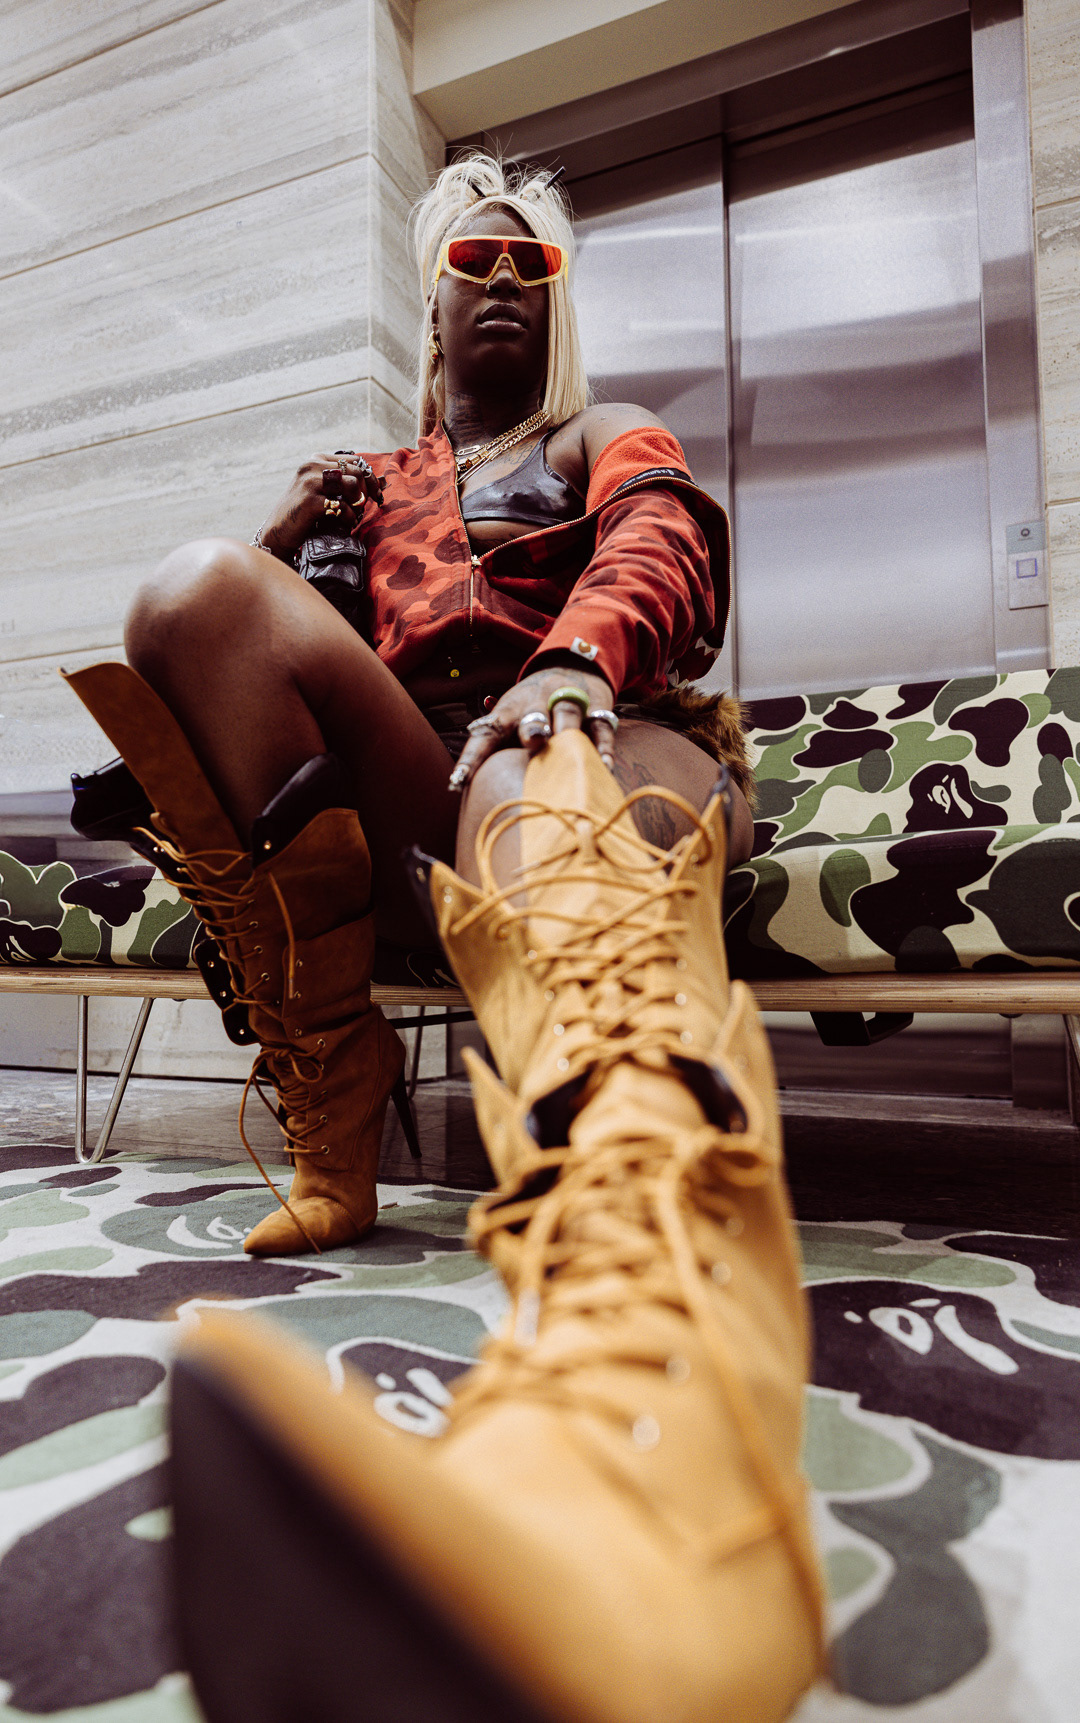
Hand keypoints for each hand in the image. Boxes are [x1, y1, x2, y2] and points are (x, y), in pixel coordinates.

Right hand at [252, 453, 384, 556]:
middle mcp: (312, 466)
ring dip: (357, 504)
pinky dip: (348, 517)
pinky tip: (344, 524)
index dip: (369, 477)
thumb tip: (370, 479)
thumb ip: (338, 479)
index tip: (376, 494)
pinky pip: (342, 506)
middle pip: (355, 472)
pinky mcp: (310, 501)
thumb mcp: (318, 488)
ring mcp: (310, 482)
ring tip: (353, 516)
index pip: (354, 461)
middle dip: (366, 491)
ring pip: (351, 485)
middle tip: (364, 507)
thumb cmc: (303, 512)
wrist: (278, 531)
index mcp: (316, 459)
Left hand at [448, 668, 616, 791]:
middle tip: (531, 743)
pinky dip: (603, 746)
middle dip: (532, 727)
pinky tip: (602, 766)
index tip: (457, 783)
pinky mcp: (596, 709)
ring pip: (567, 712)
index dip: (471, 757)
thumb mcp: (511, 715)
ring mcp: (568, 702)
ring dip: (567, 732)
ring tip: (568, 754)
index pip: (486, 733)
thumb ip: (495, 740)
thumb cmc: (533, 706)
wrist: (576, 666)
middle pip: (532, 714)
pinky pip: (601, 727)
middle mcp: (537, 702)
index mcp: (509, 710)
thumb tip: (467, 776)